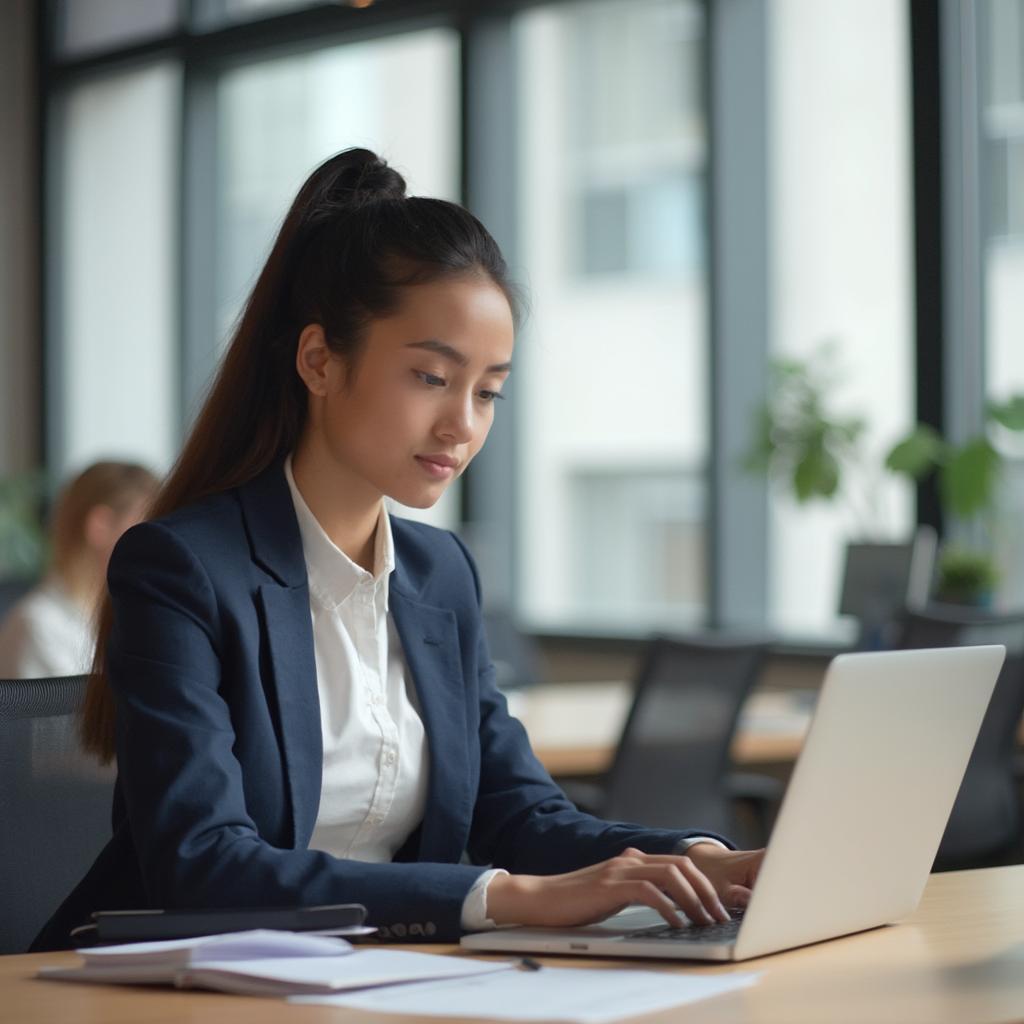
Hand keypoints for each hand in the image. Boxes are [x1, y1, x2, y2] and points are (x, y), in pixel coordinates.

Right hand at [485, 846, 760, 929]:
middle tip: (718, 916)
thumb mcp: (609, 888)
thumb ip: (631, 882)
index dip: (704, 883)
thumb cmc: (574, 899)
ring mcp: (620, 871)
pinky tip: (676, 923)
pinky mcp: (610, 887)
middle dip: (706, 891)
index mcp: (632, 860)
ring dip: (694, 899)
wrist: (540, 898)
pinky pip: (649, 892)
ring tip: (704, 921)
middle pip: (682, 865)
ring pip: (671, 874)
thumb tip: (655, 885)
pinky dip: (668, 907)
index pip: (679, 863)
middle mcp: (629, 860)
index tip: (717, 907)